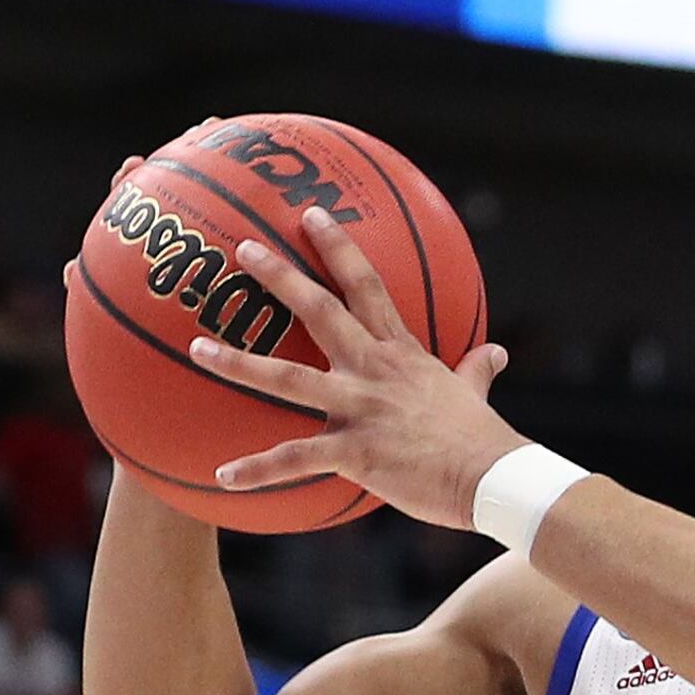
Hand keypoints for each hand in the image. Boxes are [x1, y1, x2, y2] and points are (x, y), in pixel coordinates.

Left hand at [189, 205, 520, 529]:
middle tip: (242, 247)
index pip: (367, 286)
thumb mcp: (475, 392)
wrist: (492, 478)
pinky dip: (257, 469)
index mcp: (401, 353)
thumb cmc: (482, 439)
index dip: (339, 248)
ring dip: (239, 363)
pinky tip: (224, 477)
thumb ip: (477, 369)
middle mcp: (375, 370)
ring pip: (288, 379)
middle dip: (280, 277)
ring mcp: (361, 408)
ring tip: (198, 349)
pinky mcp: (354, 451)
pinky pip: (295, 459)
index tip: (312, 216)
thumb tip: (497, 353)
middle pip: (320, 312)